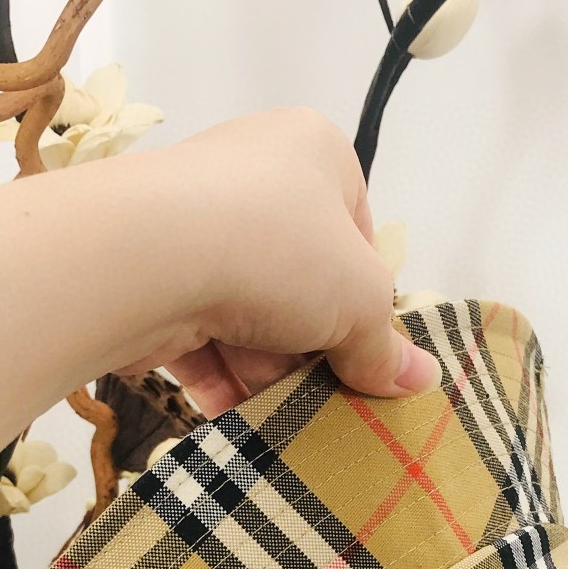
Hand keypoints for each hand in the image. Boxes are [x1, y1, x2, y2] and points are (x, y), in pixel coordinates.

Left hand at [115, 108, 442, 415]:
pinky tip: (238, 417)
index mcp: (314, 152)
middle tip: (326, 395)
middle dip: (312, 346)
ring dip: (265, 371)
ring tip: (283, 415)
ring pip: (248, 314)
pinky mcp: (151, 274)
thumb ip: (386, 347)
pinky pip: (198, 334)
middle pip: (300, 281)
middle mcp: (251, 174)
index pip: (356, 234)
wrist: (148, 256)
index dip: (365, 301)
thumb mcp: (359, 301)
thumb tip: (419, 379)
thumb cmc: (277, 250)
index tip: (366, 352)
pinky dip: (219, 378)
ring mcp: (193, 223)